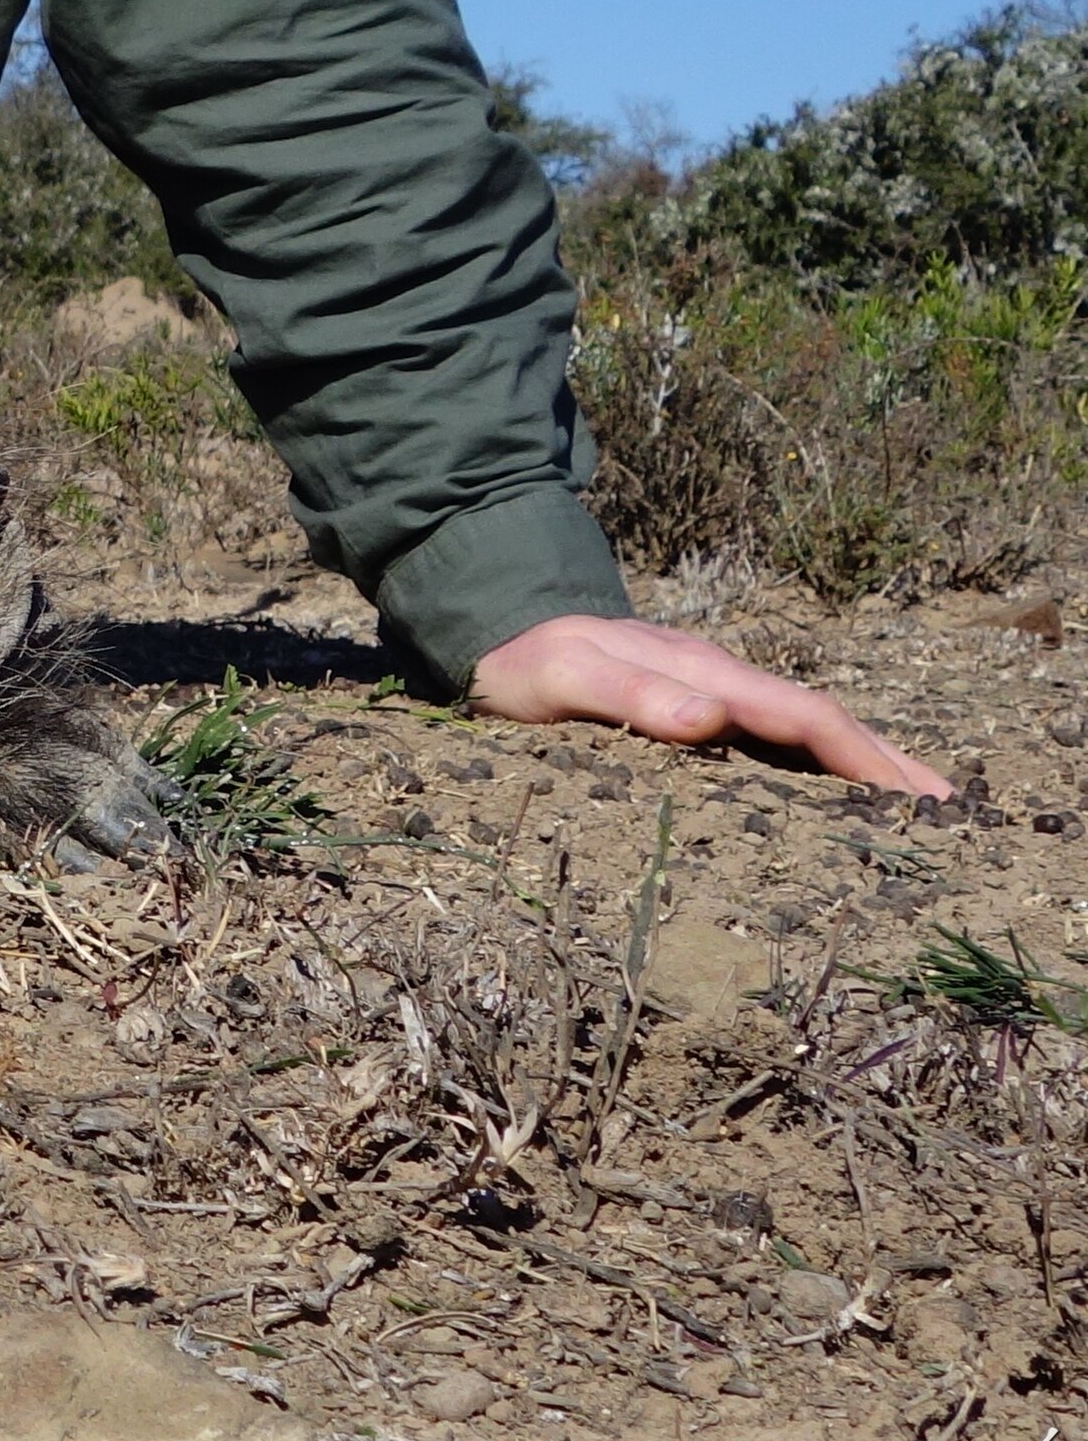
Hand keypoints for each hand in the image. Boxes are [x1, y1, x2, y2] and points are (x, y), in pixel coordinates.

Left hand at [465, 612, 949, 797]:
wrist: (493, 629)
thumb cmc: (525, 662)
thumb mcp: (565, 677)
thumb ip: (630, 695)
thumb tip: (712, 717)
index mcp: (702, 672)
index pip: (801, 715)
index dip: (860, 755)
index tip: (913, 797)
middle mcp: (718, 678)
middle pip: (820, 720)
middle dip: (884, 760)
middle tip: (947, 811)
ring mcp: (710, 690)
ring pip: (801, 727)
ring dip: (860, 760)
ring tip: (913, 805)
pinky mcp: (693, 705)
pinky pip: (770, 736)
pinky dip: (815, 761)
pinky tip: (830, 791)